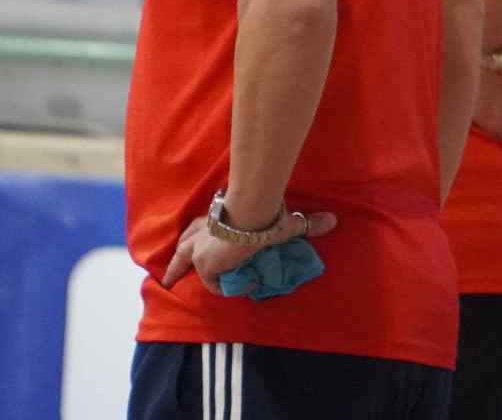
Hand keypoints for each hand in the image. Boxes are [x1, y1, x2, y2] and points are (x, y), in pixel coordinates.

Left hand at [161, 211, 338, 295]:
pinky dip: (221, 288)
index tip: (200, 243)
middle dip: (176, 259)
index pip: (202, 227)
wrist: (251, 217)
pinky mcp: (203, 263)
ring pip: (183, 260)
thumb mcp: (283, 221)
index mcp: (217, 218)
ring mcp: (200, 247)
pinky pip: (211, 283)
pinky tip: (237, 288)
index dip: (199, 236)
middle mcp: (204, 231)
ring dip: (178, 272)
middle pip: (182, 244)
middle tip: (168, 275)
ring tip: (171, 285)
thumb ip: (306, 223)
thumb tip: (333, 220)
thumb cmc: (264, 213)